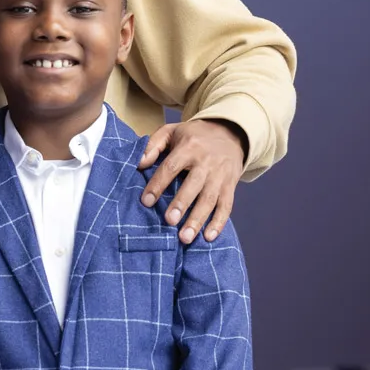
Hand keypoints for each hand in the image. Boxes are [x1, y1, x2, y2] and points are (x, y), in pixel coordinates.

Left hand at [138, 119, 244, 243]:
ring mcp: (221, 176)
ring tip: (184, 237)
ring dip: (198, 220)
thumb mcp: (171, 131)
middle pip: (194, 185)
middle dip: (182, 204)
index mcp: (189, 148)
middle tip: (169, 221)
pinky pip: (227, 206)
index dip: (158, 184)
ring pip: (210, 200)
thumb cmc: (194, 136)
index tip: (145, 201)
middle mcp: (207, 163)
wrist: (230, 133)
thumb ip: (152, 145)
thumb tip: (138, 164)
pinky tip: (208, 237)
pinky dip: (219, 223)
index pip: (171, 167)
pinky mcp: (231, 186)